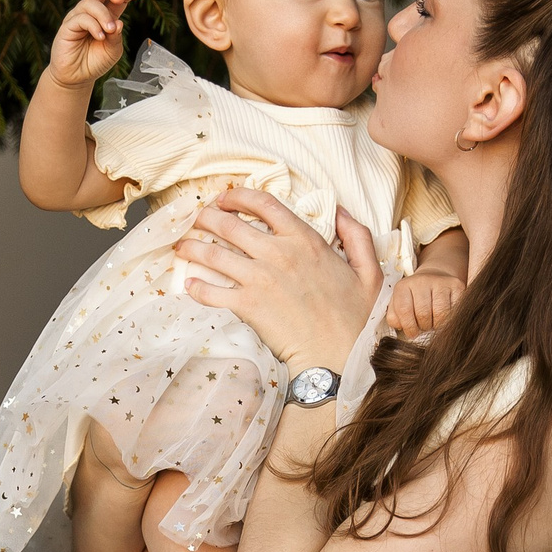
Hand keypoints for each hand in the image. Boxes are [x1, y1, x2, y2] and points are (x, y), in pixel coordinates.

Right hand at [48, 0, 141, 92]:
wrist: (76, 78)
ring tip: (110, 29)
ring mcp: (78, 18)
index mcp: (105, 16)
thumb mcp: (113, 51)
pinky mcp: (67, 26)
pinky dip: (93, 25)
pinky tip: (100, 36)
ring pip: (90, 3)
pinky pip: (81, 18)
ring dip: (103, 14)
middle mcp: (91, 13)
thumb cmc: (95, 62)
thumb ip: (117, 37)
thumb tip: (120, 22)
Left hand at [180, 190, 382, 374]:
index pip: (264, 204)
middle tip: (197, 220)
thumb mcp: (369, 270)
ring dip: (193, 247)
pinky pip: (211, 292)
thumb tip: (341, 212)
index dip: (239, 196)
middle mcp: (278, 253)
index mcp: (304, 240)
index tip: (225, 199)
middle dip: (207, 218)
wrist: (337, 355)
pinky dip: (197, 287)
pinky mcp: (247, 305)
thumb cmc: (355, 318)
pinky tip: (190, 284)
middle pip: (230, 225)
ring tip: (182, 246)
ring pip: (214, 254)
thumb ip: (357, 236)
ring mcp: (259, 278)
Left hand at [386, 269, 463, 340]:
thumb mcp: (398, 307)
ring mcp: (440, 281)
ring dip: (438, 325)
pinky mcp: (457, 285)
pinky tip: (446, 317)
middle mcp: (421, 280)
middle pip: (423, 314)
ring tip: (435, 323)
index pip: (404, 311)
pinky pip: (455, 310)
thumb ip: (395, 319)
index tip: (413, 333)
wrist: (434, 278)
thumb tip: (402, 328)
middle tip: (426, 326)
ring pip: (440, 314)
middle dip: (424, 327)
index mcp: (403, 286)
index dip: (409, 327)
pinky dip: (450, 319)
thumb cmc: (414, 299)